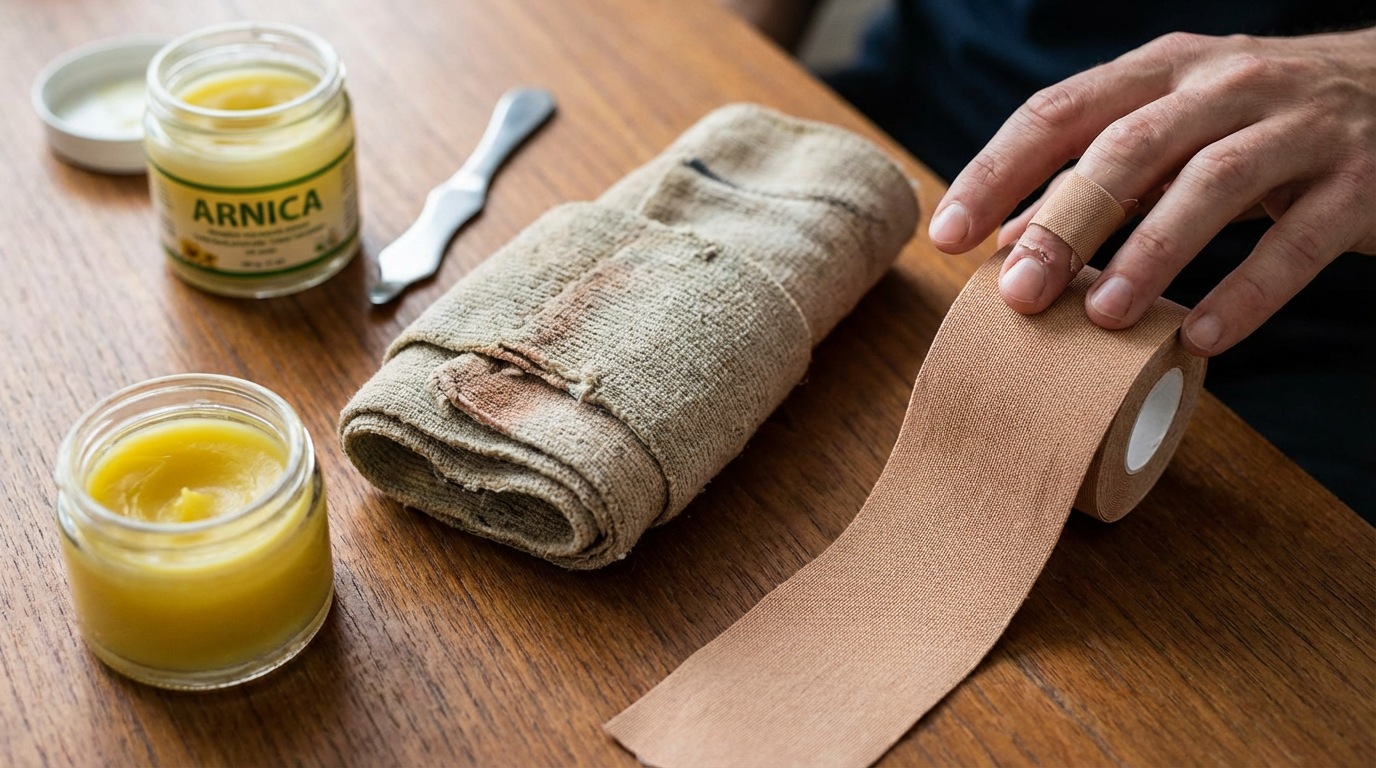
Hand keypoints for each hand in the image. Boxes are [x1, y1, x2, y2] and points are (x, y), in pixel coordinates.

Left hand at [926, 28, 1375, 355]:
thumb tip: (1009, 244)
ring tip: (1101, 318)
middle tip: (1019, 293)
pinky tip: (1203, 339)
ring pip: (1209, 186)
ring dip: (1148, 255)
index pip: (1058, 111)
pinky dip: (1248, 292)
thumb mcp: (1176, 129)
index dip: (996, 172)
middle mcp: (1225, 87)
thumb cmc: (1262, 119)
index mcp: (1163, 70)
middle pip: (1126, 149)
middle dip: (1064, 223)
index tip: (947, 234)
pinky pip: (1297, 241)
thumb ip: (1099, 179)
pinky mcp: (1360, 182)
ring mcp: (1297, 128)